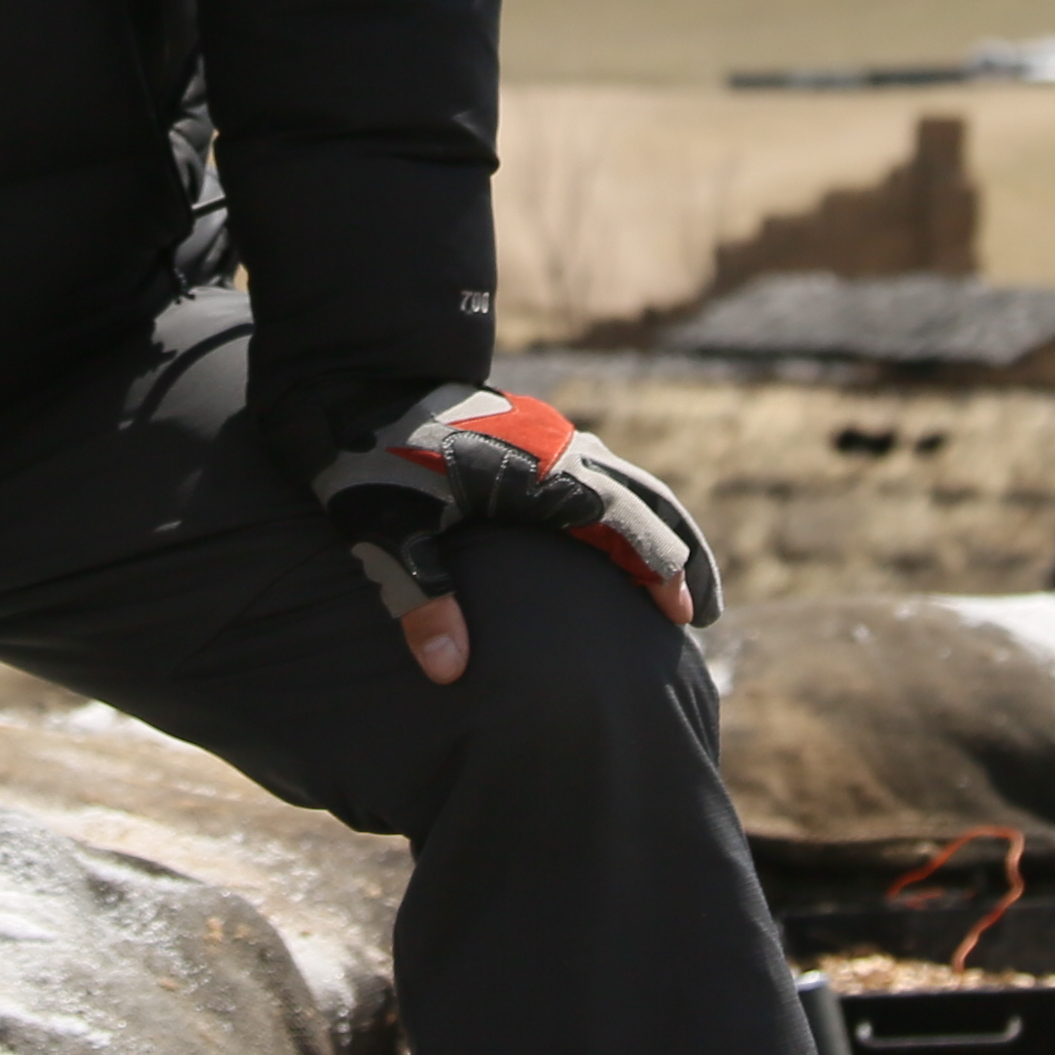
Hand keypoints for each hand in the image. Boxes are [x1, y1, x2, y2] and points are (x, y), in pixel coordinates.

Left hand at [297, 384, 721, 686]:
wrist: (352, 382)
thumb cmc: (367, 462)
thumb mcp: (385, 534)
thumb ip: (421, 600)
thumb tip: (450, 672)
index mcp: (533, 475)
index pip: (620, 522)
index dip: (657, 568)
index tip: (681, 614)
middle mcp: (554, 450)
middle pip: (644, 500)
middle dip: (680, 555)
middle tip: (702, 614)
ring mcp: (547, 436)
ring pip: (628, 481)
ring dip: (660, 528)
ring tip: (680, 583)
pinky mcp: (533, 434)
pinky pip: (601, 471)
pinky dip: (628, 508)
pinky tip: (619, 541)